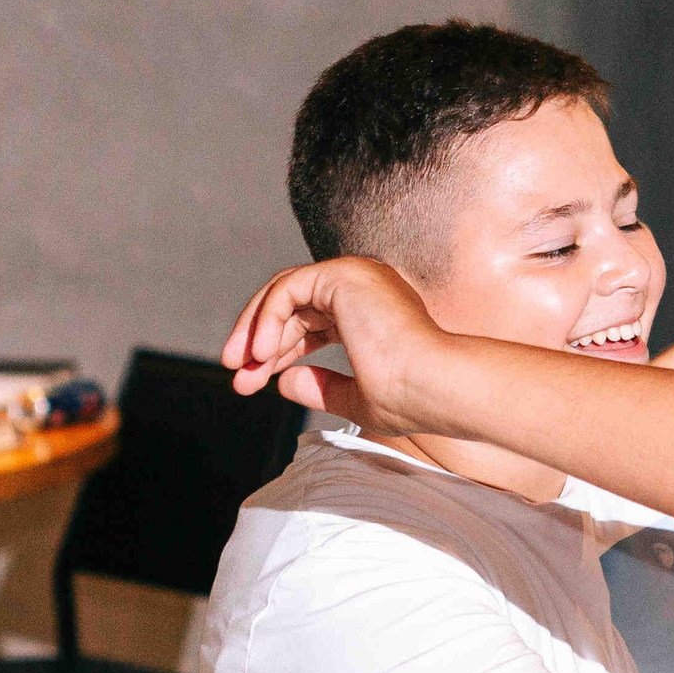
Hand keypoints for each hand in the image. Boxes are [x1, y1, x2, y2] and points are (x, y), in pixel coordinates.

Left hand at [222, 256, 442, 433]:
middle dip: (257, 342)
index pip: (309, 322)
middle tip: (236, 377)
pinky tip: (260, 354)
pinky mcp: (343, 273)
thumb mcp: (356, 399)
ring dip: (254, 329)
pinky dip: (267, 320)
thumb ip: (321, 388)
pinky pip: (287, 290)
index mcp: (371, 310)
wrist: (437, 387)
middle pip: (291, 305)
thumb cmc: (411, 398)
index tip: (253, 383)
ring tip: (238, 367)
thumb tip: (282, 382)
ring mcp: (355, 274)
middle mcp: (364, 285)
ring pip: (284, 292)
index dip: (277, 352)